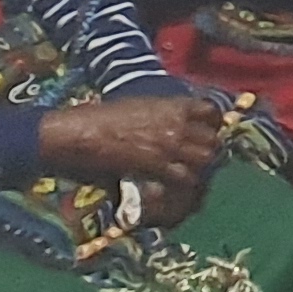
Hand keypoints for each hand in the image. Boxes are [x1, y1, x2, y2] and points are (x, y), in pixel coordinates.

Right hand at [38, 94, 224, 190]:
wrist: (79, 133)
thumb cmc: (100, 117)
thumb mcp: (137, 107)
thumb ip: (158, 117)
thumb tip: (161, 130)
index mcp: (174, 105)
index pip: (211, 112)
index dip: (212, 125)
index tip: (205, 134)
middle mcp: (178, 123)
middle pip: (212, 139)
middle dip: (208, 150)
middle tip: (195, 159)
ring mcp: (171, 145)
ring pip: (206, 158)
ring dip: (199, 167)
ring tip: (186, 174)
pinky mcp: (158, 166)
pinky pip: (185, 177)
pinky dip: (184, 184)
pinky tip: (174, 186)